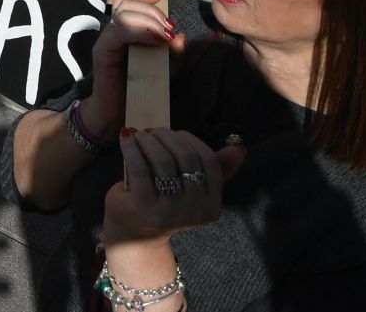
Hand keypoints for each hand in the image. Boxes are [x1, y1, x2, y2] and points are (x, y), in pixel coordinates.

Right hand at [80, 0, 181, 142]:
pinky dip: (139, 32)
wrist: (117, 114)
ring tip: (164, 35)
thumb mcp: (163, 70)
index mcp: (123, 31)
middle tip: (169, 28)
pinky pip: (119, 33)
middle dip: (152, 11)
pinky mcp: (102, 52)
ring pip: (123, 15)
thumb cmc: (138, 91)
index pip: (126, 1)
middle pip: (127, 4)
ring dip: (148, 20)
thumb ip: (173, 54)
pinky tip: (154, 41)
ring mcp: (106, 41)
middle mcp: (112, 32)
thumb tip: (182, 37)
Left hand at [102, 128, 245, 245]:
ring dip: (148, 139)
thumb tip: (239, 149)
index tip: (172, 134)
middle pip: (186, 157)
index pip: (208, 160)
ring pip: (163, 160)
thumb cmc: (164, 203)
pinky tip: (126, 139)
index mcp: (212, 206)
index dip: (189, 140)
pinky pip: (139, 168)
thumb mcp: (191, 188)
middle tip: (151, 131)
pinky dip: (131, 148)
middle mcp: (195, 212)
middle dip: (167, 136)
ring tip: (139, 135)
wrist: (135, 235)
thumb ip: (216, 168)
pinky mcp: (145, 209)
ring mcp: (171, 213)